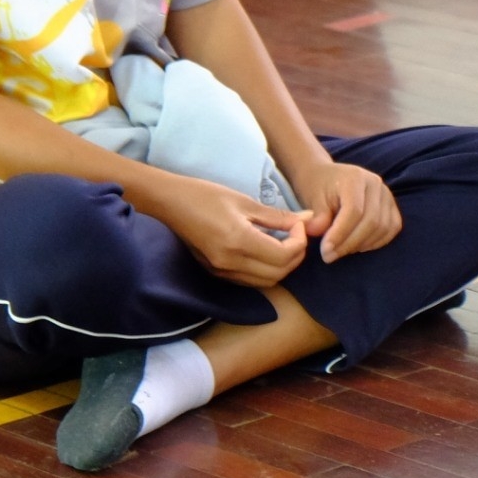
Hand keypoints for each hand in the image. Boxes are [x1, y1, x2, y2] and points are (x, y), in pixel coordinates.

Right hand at [155, 177, 309, 287]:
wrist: (170, 203)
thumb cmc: (206, 195)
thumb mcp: (245, 202)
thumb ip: (278, 216)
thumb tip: (307, 219)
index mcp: (239, 241)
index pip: (284, 256)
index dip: (300, 242)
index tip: (299, 225)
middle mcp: (231, 263)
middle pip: (279, 274)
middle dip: (295, 256)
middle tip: (296, 235)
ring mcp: (222, 271)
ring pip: (266, 282)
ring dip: (282, 266)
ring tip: (283, 242)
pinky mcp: (216, 273)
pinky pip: (250, 281)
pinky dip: (265, 270)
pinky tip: (266, 250)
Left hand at [289, 159, 402, 262]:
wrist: (327, 177)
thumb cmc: (318, 187)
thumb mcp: (312, 198)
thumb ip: (317, 216)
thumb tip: (316, 232)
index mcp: (355, 178)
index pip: (354, 211)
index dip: (341, 234)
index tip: (325, 250)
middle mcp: (375, 184)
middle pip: (371, 221)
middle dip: (350, 243)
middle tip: (329, 256)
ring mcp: (387, 194)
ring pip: (383, 227)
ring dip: (362, 244)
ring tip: (341, 250)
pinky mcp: (392, 205)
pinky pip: (393, 228)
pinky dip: (378, 242)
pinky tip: (359, 246)